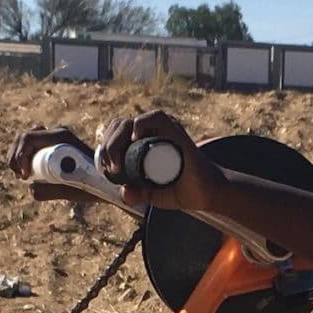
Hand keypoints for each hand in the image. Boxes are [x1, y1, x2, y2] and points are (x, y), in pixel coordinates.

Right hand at [7, 126, 98, 203]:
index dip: (20, 156)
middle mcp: (57, 134)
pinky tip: (25, 173)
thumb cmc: (93, 185)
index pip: (28, 138)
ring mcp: (54, 139)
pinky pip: (30, 147)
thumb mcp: (72, 190)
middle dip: (16, 157)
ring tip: (22, 176)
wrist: (109, 181)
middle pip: (24, 137)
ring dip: (17, 157)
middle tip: (21, 176)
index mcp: (62, 138)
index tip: (25, 176)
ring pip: (24, 140)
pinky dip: (22, 158)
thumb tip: (30, 187)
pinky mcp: (53, 146)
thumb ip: (50, 191)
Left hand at [98, 110, 221, 214]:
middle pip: (119, 127)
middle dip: (107, 146)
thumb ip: (138, 194)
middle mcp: (153, 131)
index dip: (105, 146)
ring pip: (131, 123)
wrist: (208, 193)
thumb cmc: (182, 190)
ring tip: (116, 163)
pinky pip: (156, 118)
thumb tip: (123, 192)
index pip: (117, 132)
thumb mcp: (153, 194)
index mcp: (144, 141)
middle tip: (110, 168)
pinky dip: (141, 124)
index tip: (104, 167)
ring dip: (116, 140)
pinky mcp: (175, 132)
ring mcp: (164, 130)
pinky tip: (134, 138)